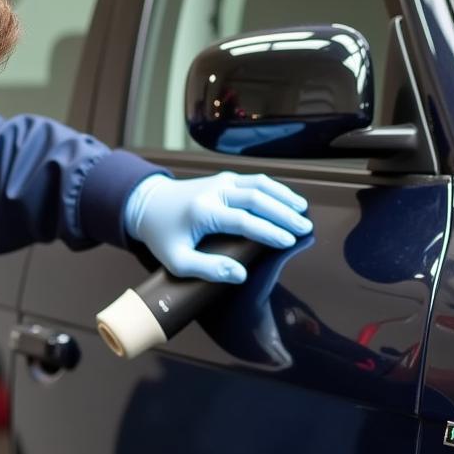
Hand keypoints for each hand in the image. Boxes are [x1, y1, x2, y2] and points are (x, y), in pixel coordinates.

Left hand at [125, 172, 312, 283]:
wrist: (148, 204)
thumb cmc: (163, 236)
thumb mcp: (177, 261)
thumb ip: (208, 269)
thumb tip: (240, 275)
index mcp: (203, 211)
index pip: (243, 220)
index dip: (268, 231)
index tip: (288, 242)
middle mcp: (215, 190)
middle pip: (257, 198)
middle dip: (283, 213)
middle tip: (305, 228)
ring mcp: (221, 181)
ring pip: (259, 184)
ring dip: (283, 197)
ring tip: (303, 213)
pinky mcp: (225, 179)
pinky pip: (255, 181)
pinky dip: (275, 190)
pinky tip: (289, 201)